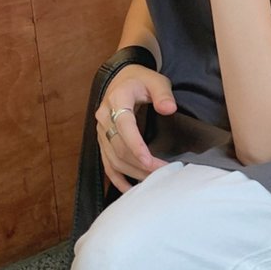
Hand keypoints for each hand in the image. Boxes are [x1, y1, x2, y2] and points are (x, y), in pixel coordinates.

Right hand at [95, 64, 176, 192]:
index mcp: (117, 100)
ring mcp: (101, 131)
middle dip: (140, 164)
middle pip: (119, 147)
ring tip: (154, 181)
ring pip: (113, 159)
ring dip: (133, 173)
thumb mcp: (156, 81)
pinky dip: (117, 179)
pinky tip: (130, 190)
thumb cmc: (142, 80)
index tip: (150, 162)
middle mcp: (104, 117)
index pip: (124, 127)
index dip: (136, 147)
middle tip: (163, 173)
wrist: (123, 79)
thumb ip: (163, 94)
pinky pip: (107, 164)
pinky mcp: (103, 141)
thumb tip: (169, 109)